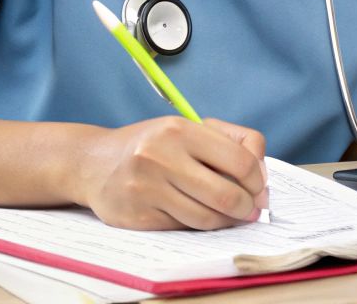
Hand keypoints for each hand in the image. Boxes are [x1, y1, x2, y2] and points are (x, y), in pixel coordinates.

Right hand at [74, 116, 269, 229]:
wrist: (94, 164)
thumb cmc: (151, 145)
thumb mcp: (186, 128)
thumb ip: (230, 141)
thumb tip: (262, 175)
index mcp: (178, 129)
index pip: (240, 161)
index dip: (258, 180)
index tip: (258, 187)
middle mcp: (160, 156)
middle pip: (227, 195)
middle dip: (247, 207)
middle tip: (250, 209)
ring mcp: (147, 188)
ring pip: (208, 219)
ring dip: (226, 221)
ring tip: (229, 215)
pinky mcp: (138, 215)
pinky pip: (185, 228)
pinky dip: (199, 226)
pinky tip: (199, 216)